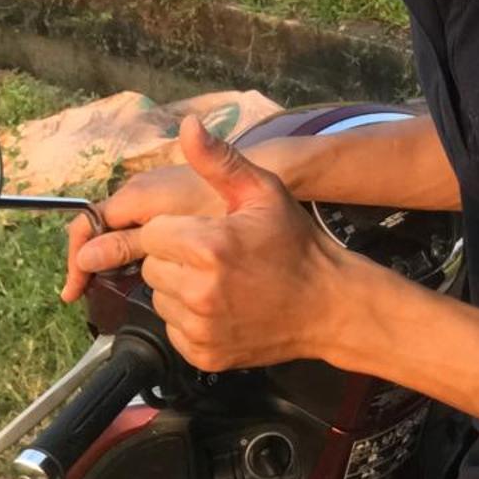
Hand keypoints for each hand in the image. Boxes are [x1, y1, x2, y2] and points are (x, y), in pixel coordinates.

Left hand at [68, 117, 348, 370]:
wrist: (327, 305)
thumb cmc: (295, 243)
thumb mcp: (263, 191)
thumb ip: (219, 160)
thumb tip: (188, 125)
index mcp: (208, 245)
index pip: (152, 233)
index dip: (176, 230)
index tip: (206, 232)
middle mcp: (199, 290)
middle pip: (151, 266)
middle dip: (175, 258)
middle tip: (215, 256)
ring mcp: (200, 327)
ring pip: (159, 298)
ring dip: (179, 288)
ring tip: (219, 281)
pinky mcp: (202, 354)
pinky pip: (172, 328)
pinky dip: (189, 319)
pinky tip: (222, 306)